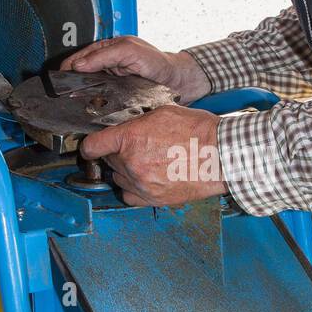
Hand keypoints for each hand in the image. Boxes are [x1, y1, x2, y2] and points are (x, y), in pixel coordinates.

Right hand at [59, 35, 209, 103]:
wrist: (178, 81)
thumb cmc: (158, 62)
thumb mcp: (129, 51)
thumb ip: (104, 55)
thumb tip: (79, 64)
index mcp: (107, 50)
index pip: (79, 58)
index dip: (67, 68)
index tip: (58, 79)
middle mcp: (107, 66)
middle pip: (81, 76)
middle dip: (70, 85)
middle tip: (61, 95)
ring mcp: (112, 82)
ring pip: (89, 90)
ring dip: (82, 97)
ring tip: (71, 104)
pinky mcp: (118, 97)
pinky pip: (101, 102)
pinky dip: (95, 106)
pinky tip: (90, 111)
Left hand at [81, 105, 225, 206]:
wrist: (221, 155)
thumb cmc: (198, 132)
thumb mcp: (162, 113)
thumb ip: (136, 122)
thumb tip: (122, 128)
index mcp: (130, 138)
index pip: (93, 146)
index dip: (90, 146)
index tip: (92, 147)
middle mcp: (131, 163)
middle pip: (108, 161)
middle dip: (118, 153)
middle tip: (139, 147)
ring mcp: (141, 183)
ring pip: (118, 178)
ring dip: (127, 170)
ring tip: (149, 161)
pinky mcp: (151, 198)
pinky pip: (128, 195)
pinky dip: (133, 188)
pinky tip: (147, 178)